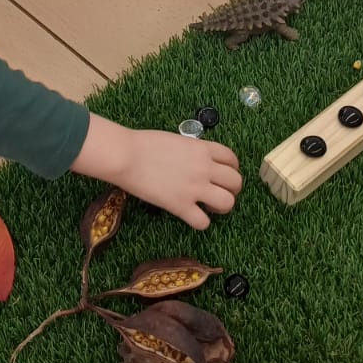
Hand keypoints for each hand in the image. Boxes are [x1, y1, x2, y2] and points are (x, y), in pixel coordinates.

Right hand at [71, 114, 241, 229]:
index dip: (231, 169)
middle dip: (231, 189)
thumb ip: (191, 151)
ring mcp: (194, 188)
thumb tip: (194, 161)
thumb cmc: (143, 144)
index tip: (222, 174)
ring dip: (222, 206)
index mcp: (203, 149)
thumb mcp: (176, 140)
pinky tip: (191, 216)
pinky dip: (200, 222)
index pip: (232, 159)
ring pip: (228, 202)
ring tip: (208, 206)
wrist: (126, 155)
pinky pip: (203, 222)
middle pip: (236, 182)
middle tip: (218, 192)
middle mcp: (204, 168)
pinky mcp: (181, 206)